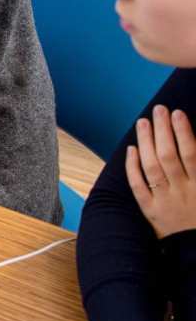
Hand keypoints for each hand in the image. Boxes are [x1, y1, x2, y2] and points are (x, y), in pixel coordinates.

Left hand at [125, 105, 195, 237]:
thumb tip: (193, 147)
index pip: (191, 153)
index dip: (184, 132)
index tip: (178, 113)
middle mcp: (182, 191)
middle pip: (169, 155)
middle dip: (163, 130)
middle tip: (158, 110)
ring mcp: (164, 201)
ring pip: (152, 168)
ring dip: (146, 143)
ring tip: (143, 122)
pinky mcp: (150, 211)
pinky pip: (138, 187)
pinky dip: (133, 168)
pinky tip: (131, 150)